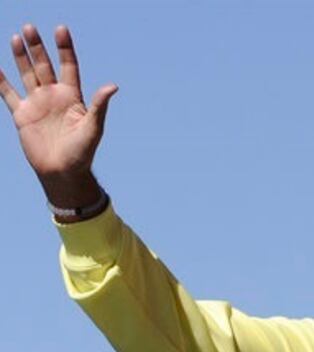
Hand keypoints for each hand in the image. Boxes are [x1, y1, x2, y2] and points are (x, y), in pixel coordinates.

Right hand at [0, 24, 116, 214]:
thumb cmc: (82, 152)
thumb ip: (99, 105)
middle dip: (38, 47)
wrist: (63, 172)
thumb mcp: (93, 126)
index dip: (65, 48)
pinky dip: (1, 82)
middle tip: (29, 27)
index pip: (68, 66)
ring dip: (22, 57)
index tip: (60, 29)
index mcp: (72, 97)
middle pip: (45, 65)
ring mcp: (37, 104)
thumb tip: (113, 86)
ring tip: (17, 37)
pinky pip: (9, 94)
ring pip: (28, 74)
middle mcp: (54, 97)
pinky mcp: (22, 115)